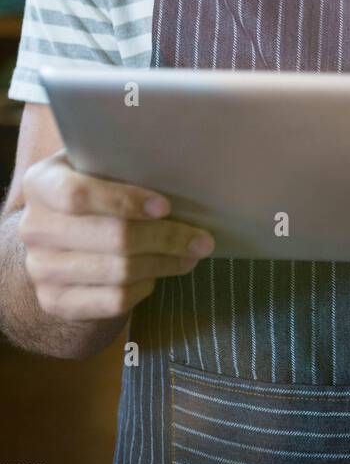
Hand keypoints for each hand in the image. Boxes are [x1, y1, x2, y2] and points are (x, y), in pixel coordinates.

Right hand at [18, 150, 214, 322]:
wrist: (57, 237)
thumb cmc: (92, 188)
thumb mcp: (96, 164)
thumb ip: (123, 162)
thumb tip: (181, 166)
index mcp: (41, 184)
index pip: (78, 195)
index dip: (124, 201)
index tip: (166, 206)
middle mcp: (34, 228)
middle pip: (111, 237)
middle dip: (166, 238)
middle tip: (202, 239)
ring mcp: (41, 269)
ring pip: (118, 272)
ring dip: (164, 263)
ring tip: (191, 255)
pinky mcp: (54, 302)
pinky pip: (112, 301)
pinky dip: (144, 287)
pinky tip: (157, 274)